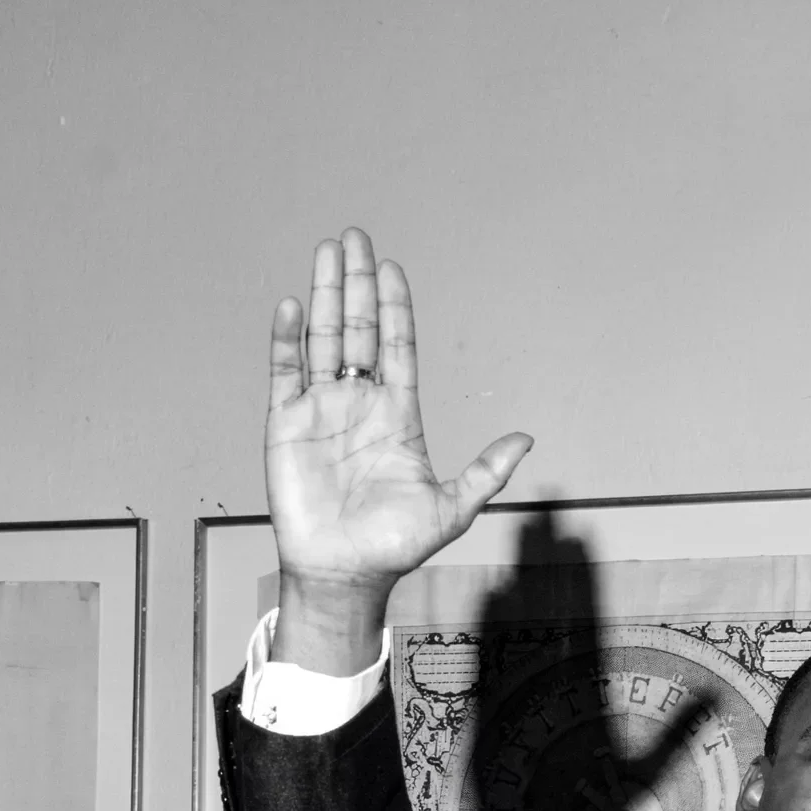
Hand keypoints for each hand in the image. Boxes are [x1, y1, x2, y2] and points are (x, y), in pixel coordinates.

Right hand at [265, 227, 531, 671]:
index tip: (391, 270)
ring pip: (322, 339)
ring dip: (325, 295)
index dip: (393, 308)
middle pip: (357, 330)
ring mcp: (321, 410)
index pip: (396, 347)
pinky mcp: (286, 424)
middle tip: (356, 237)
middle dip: (356, 283)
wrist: (345, 573)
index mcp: (397, 415)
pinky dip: (287, 339)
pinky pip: (284, 372)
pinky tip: (295, 304)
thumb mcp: (453, 507)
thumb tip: (526, 440)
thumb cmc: (395, 545)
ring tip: (328, 251)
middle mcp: (358, 403)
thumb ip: (486, 471)